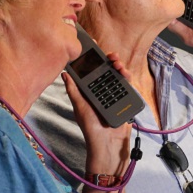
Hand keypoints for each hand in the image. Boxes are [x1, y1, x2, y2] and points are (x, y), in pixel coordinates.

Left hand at [63, 52, 131, 173]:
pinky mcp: (126, 100)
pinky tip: (125, 75)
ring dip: (120, 67)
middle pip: (108, 70)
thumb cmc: (91, 127)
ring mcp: (115, 95)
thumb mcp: (80, 106)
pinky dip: (127, 78)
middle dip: (110, 61)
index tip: (97, 49)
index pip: (93, 71)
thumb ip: (74, 90)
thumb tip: (65, 73)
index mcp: (91, 91)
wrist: (108, 143)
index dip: (96, 59)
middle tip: (111, 56)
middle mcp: (103, 91)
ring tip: (118, 65)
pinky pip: (128, 86)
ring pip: (119, 76)